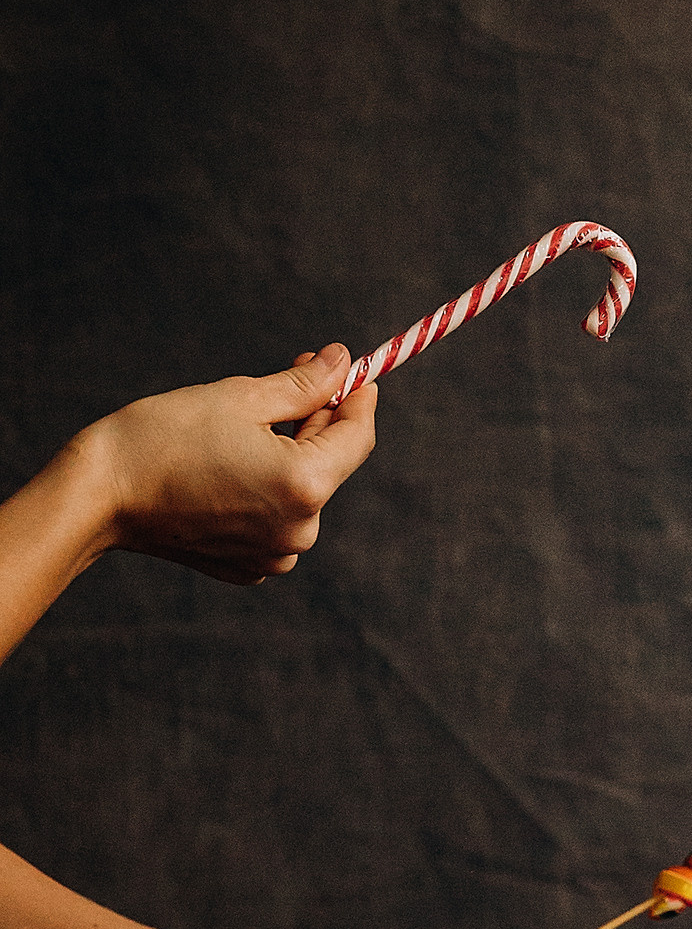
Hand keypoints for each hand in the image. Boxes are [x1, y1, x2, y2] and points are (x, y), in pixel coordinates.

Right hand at [78, 345, 376, 584]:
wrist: (96, 496)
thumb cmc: (162, 440)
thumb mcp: (241, 397)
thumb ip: (305, 384)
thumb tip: (344, 362)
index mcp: (305, 486)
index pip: (357, 436)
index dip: (357, 398)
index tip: (353, 371)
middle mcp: (299, 530)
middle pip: (331, 463)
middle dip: (319, 418)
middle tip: (302, 372)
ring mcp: (273, 555)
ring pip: (304, 491)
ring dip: (292, 454)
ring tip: (253, 422)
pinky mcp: (248, 567)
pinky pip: (276, 520)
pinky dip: (266, 490)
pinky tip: (233, 465)